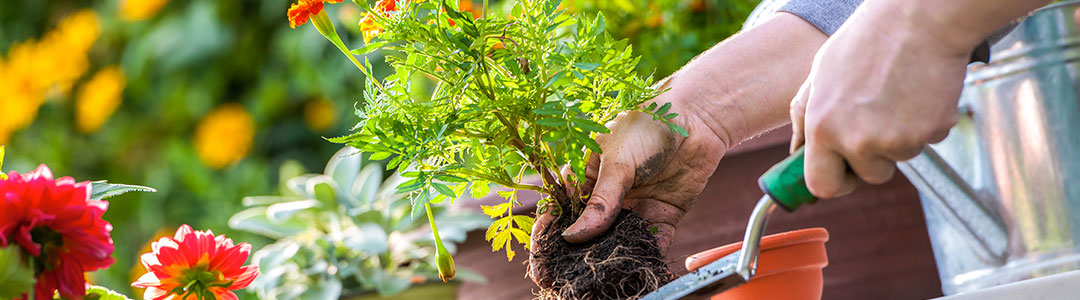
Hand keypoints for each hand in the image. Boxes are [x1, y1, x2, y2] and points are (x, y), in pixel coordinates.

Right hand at [524, 13, 828, 285]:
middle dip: (574, 259)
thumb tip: (573, 237)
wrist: (696, 118)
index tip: (542, 263)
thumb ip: (600, 201)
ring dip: (608, 263)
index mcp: (587, 178)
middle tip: (564, 282)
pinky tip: (636, 275)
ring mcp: (635, 209)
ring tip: (597, 285)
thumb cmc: (647, 127)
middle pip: (586, 235)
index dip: (548, 238)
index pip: (561, 212)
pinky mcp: (663, 217)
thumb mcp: (616, 162)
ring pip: (617, 244)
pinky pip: (652, 244)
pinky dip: (646, 260)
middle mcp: (608, 198)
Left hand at [788, 2, 971, 197]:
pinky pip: (925, 141)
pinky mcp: (931, 133)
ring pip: (898, 158)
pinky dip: (922, 124)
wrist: (918, 20)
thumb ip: (804, 119)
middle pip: (868, 177)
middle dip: (872, 160)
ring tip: (894, 96)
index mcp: (823, 128)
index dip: (834, 182)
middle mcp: (857, 140)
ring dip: (898, 138)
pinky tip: (916, 93)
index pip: (822, 185)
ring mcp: (897, 140)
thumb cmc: (865, 43)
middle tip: (875, 122)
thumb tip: (796, 154)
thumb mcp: (819, 77)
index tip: (842, 174)